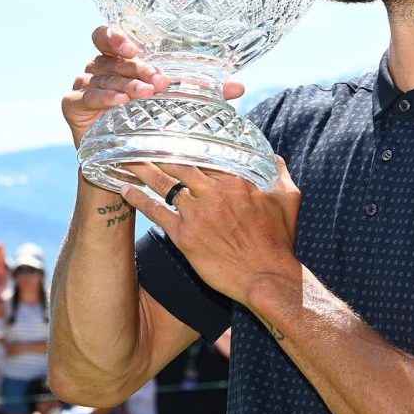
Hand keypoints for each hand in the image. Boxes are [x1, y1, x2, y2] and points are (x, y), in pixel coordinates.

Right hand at [63, 27, 244, 147]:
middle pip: (113, 57)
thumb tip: (239, 87)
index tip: (137, 46)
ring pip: (104, 76)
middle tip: (159, 79)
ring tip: (146, 93)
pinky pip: (86, 96)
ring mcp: (84, 84)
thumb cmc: (152, 123)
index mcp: (121, 59)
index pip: (111, 35)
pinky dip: (104, 97)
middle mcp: (99, 67)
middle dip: (137, 66)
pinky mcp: (72, 105)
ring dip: (128, 84)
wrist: (127, 162)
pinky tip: (121, 102)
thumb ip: (205, 93)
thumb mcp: (179, 105)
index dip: (118, 35)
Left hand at [121, 157, 301, 305]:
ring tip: (126, 158)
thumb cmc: (278, 241)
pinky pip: (156, 212)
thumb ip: (280, 173)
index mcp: (237, 180)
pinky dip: (139, 199)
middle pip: (180, 163)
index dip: (189, 144)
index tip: (173, 135)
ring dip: (143, 169)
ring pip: (164, 183)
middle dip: (159, 150)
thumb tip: (274, 158)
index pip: (207, 154)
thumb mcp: (288, 199)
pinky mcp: (185, 236)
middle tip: (140, 139)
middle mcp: (214, 192)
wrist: (267, 278)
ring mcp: (198, 213)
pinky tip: (124, 190)